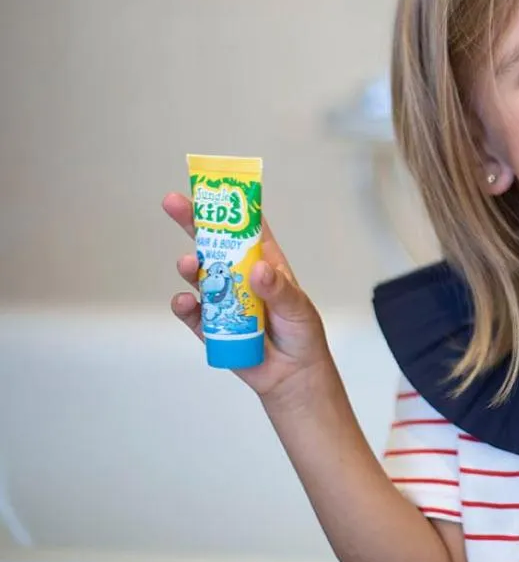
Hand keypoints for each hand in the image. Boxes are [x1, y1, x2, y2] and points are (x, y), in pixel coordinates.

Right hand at [163, 192, 333, 407]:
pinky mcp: (211, 327)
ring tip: (188, 263)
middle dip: (194, 222)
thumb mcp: (298, 308)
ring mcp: (224, 300)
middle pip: (214, 244)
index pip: (247, 229)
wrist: (292, 375)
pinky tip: (185, 302)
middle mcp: (241, 277)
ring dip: (190, 266)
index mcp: (266, 264)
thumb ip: (279, 290)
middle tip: (173, 202)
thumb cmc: (302, 333)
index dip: (232, 207)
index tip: (215, 185)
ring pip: (199, 276)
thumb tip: (259, 270)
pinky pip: (193, 313)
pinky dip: (185, 306)